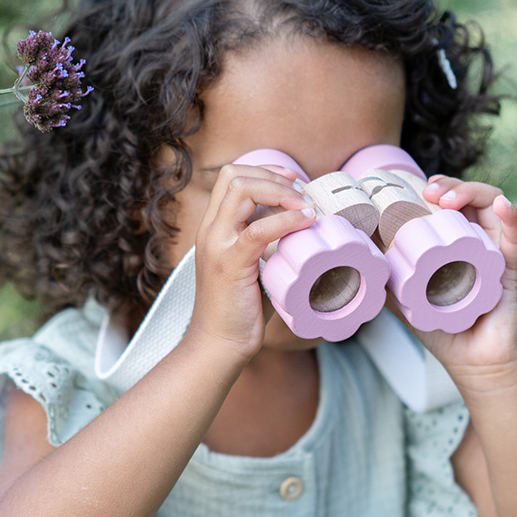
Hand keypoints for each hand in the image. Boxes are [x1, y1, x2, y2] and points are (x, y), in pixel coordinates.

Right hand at [188, 164, 314, 360]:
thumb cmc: (239, 310)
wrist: (218, 345)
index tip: (293, 182)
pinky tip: (306, 222)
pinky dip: (286, 220)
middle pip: (234, 175)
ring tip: (306, 206)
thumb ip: (266, 245)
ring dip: (280, 191)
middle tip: (302, 192)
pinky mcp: (230, 264)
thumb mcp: (251, 267)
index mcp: (213, 228)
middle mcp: (210, 230)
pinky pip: (257, 229)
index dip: (264, 172)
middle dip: (273, 176)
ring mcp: (217, 245)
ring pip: (242, 190)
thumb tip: (300, 229)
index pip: (230, 177)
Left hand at [404, 176, 516, 383]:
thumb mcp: (407, 303)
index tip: (418, 189)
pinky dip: (511, 217)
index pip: (451, 204)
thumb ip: (388, 282)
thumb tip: (361, 261)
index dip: (438, 190)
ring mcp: (496, 252)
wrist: (474, 364)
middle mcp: (478, 241)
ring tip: (450, 199)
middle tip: (430, 192)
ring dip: (474, 192)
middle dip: (451, 186)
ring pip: (494, 205)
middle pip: (471, 198)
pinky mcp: (512, 268)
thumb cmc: (444, 332)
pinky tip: (502, 206)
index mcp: (455, 243)